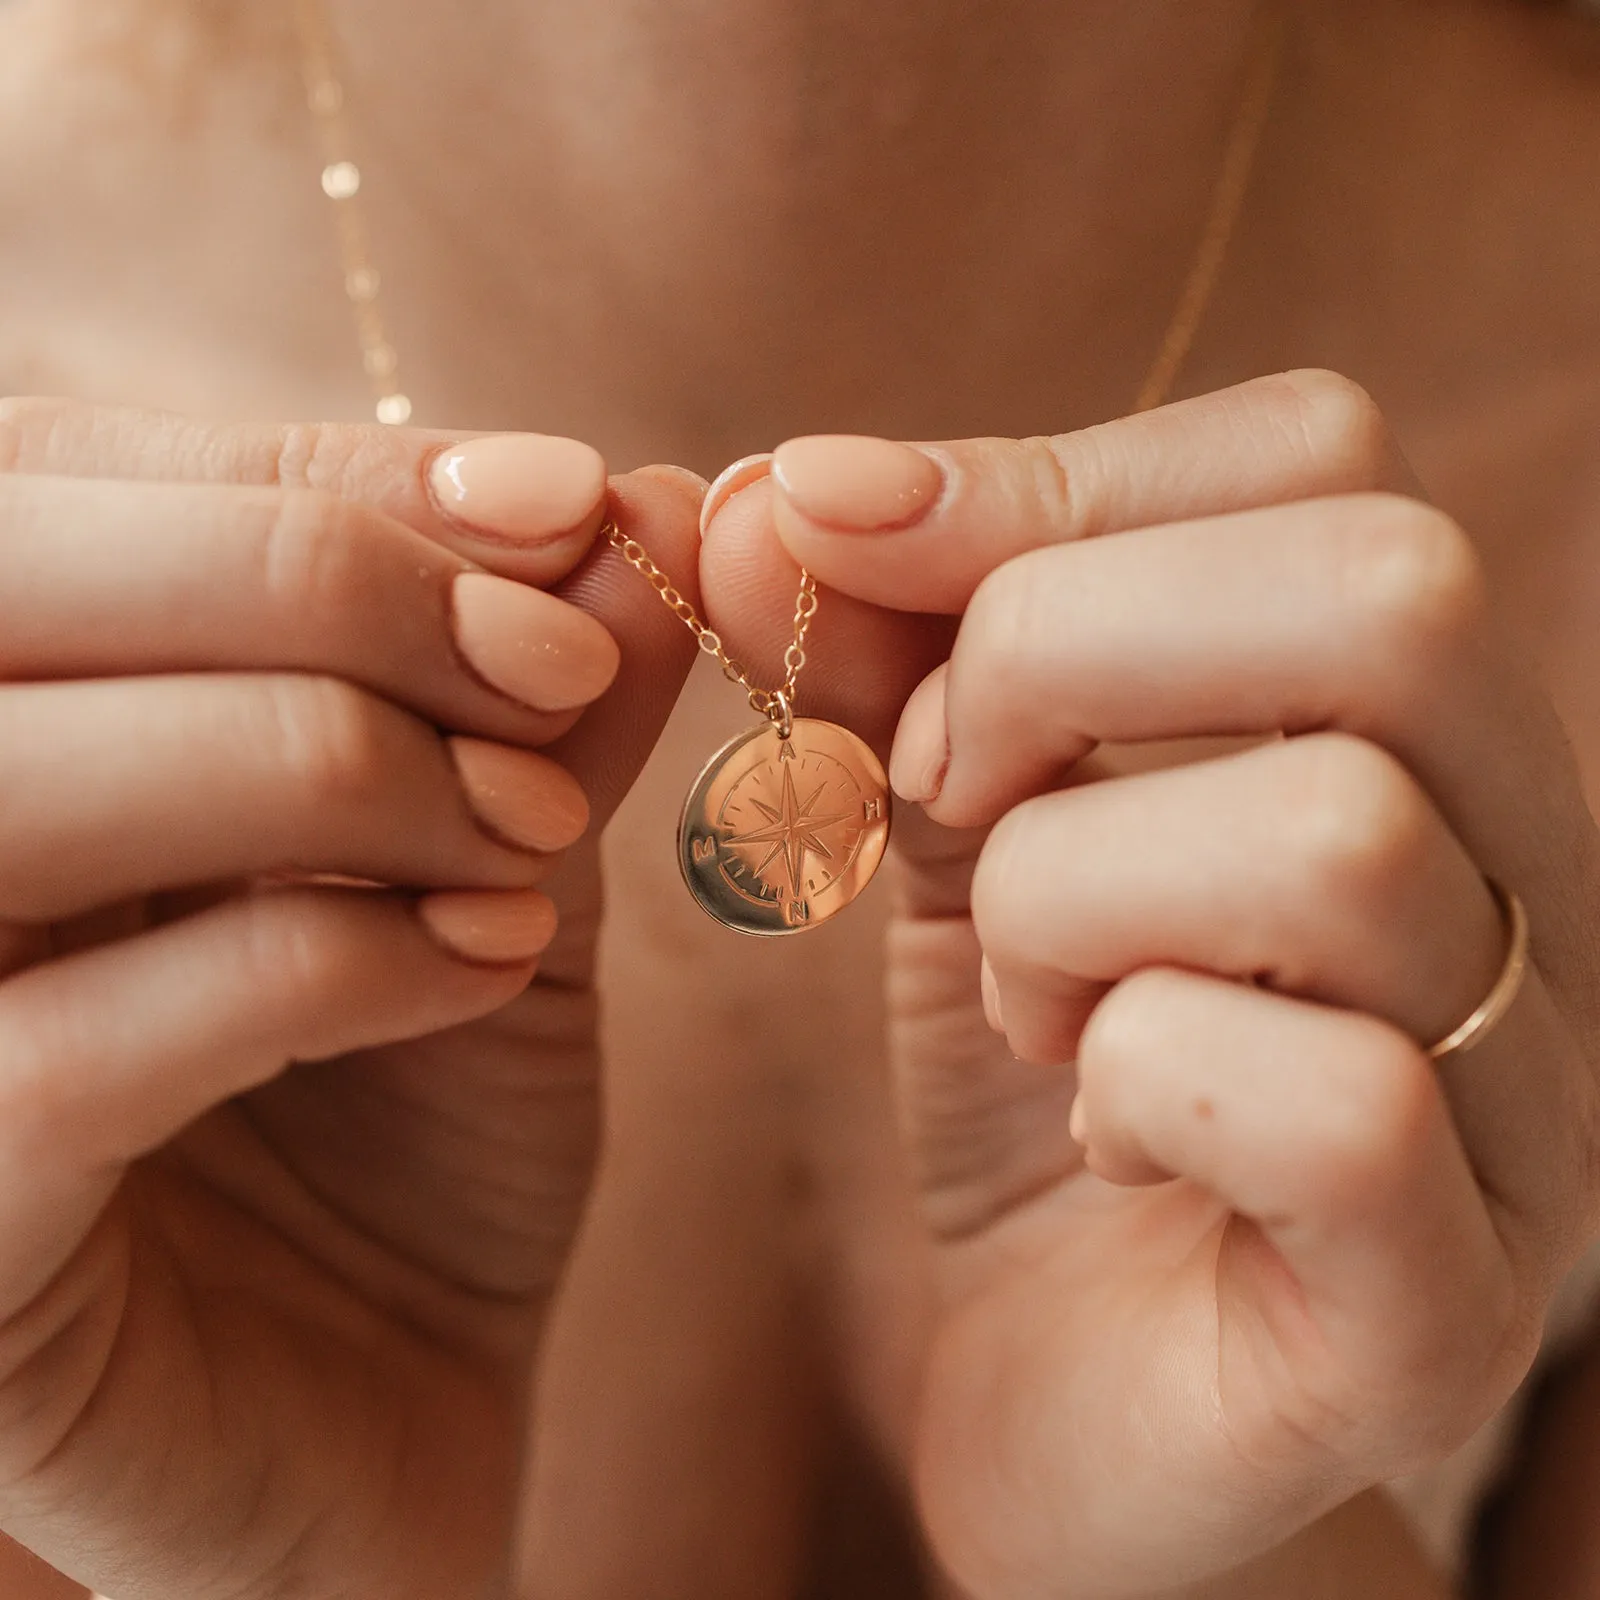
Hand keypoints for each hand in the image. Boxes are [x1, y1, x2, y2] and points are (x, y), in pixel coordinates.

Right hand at [0, 400, 699, 1599]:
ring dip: (332, 761)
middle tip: (561, 649)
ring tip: (536, 829)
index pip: (91, 489)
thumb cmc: (429, 1119)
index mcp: (27, 713)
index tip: (569, 503)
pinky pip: (65, 1051)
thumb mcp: (508, 866)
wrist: (394, 1405)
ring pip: (18, 785)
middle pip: (15, 581)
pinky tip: (489, 959)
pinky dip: (323, 961)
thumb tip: (640, 505)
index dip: (333, 478)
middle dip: (327, 582)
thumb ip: (543, 699)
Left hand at [698, 371, 1599, 1598]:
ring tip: (1023, 993)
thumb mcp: (943, 824)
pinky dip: (1133, 1081)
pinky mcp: (1448, 1299)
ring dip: (1070, 896)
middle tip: (945, 793)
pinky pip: (1334, 1106)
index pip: (1324, 456)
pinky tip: (1095, 1126)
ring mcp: (1524, 1092)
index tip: (842, 551)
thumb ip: (885, 661)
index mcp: (1411, 723)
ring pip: (1337, 842)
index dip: (1048, 478)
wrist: (1048, 1384)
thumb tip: (776, 497)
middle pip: (1385, 596)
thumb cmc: (1022, 1075)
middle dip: (1057, 656)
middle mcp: (1526, 875)